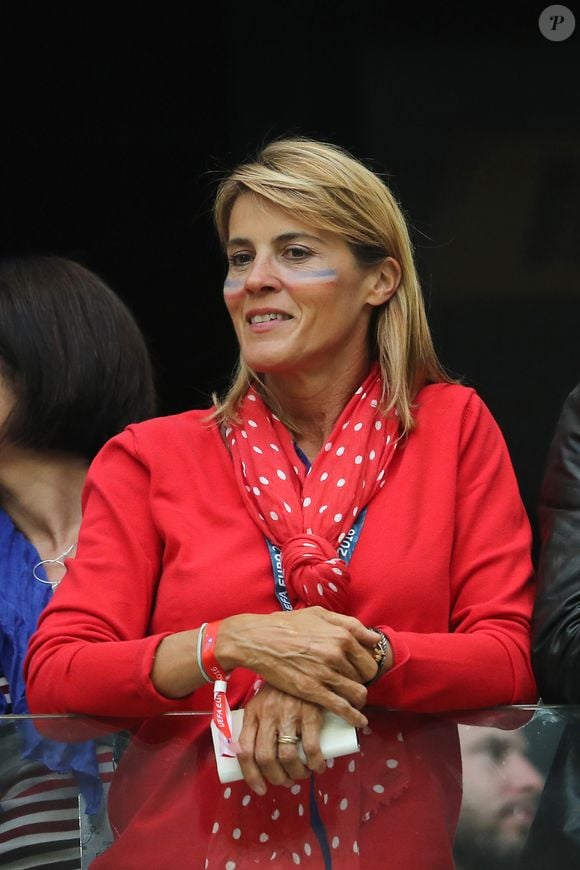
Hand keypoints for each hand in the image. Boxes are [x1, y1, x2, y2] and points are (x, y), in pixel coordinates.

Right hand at [217, 606, 379, 726]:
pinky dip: (353, 716)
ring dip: (358, 699)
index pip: (369, 658)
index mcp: (342, 635)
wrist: (259, 640)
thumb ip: (349, 624)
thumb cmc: (288, 624)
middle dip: (362, 681)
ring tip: (354, 700)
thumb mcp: (320, 614)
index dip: (367, 666)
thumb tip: (374, 639)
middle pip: (365, 676)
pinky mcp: (312, 691)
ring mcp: (325, 674)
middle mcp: (337, 654)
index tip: (362, 670)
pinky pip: (341, 708)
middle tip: (353, 682)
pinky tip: (359, 721)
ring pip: (356, 693)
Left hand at [236, 684, 325, 794]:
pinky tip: (318, 766)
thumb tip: (257, 757)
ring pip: (287, 756)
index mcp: (252, 713)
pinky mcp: (309, 712)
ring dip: (296, 773)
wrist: (303, 661)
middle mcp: (267, 714)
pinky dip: (315, 763)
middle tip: (286, 780)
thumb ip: (258, 723)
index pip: (244, 751)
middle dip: (276, 777)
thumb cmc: (282, 688)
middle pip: (265, 757)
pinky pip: (311, 747)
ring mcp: (288, 713)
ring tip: (302, 774)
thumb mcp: (263, 701)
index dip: (251, 775)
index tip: (260, 788)